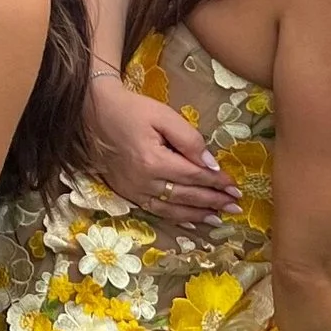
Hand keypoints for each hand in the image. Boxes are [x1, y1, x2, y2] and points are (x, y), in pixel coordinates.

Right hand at [84, 75, 236, 227]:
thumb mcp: (163, 115)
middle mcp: (144, 181)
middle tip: (235, 207)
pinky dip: (176, 218)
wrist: (94, 113)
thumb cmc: (131, 110)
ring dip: (198, 215)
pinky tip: (191, 221)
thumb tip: (211, 165)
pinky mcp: (127, 193)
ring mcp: (134, 191)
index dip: (216, 182)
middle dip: (213, 201)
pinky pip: (156, 211)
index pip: (194, 175)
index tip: (234, 187)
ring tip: (219, 218)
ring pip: (172, 210)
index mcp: (153, 160)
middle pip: (186, 196)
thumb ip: (189, 139)